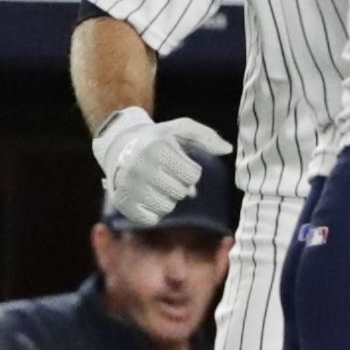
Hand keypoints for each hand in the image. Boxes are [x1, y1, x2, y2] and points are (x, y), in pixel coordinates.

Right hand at [91, 107, 234, 224]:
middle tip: (168, 175)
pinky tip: (149, 197)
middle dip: (180, 185)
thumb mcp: (182, 130)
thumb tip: (227, 149)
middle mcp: (139, 167)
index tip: (180, 164)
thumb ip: (206, 137)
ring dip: (168, 199)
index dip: (191, 171)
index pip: (192, 175)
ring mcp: (128, 186)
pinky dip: (154, 212)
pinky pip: (151, 219)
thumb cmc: (159, 139)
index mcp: (157, 148)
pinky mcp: (122, 203)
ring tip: (159, 185)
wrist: (121, 147)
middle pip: (180, 193)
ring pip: (167, 208)